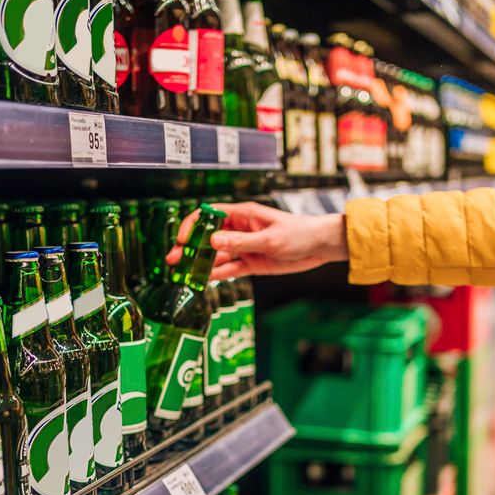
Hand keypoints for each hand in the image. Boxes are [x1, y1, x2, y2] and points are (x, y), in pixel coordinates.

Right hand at [166, 202, 348, 280]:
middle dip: (190, 248)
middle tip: (174, 260)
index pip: (209, 215)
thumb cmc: (299, 233)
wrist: (320, 247)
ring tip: (184, 274)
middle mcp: (240, 230)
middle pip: (207, 237)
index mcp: (243, 215)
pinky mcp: (251, 263)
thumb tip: (213, 241)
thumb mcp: (270, 239)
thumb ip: (241, 242)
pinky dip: (217, 274)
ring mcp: (244, 247)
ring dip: (200, 263)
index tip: (183, 240)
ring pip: (216, 255)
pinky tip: (203, 280)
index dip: (193, 226)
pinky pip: (229, 268)